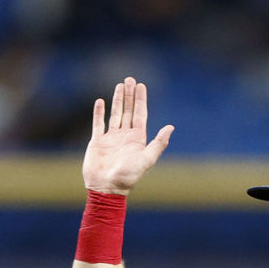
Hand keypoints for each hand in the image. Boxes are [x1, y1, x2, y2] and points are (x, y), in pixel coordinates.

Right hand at [82, 77, 173, 194]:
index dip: (141, 100)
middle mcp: (125, 136)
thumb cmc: (128, 176)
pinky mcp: (97, 142)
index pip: (140, 114)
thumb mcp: (147, 160)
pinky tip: (100, 101)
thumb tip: (171, 127)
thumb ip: (158, 144)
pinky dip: (98, 112)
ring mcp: (111, 138)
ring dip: (118, 100)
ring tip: (119, 85)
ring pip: (115, 114)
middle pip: (128, 111)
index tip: (141, 86)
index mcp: (137, 139)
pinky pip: (98, 124)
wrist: (106, 188)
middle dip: (130, 95)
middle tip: (130, 79)